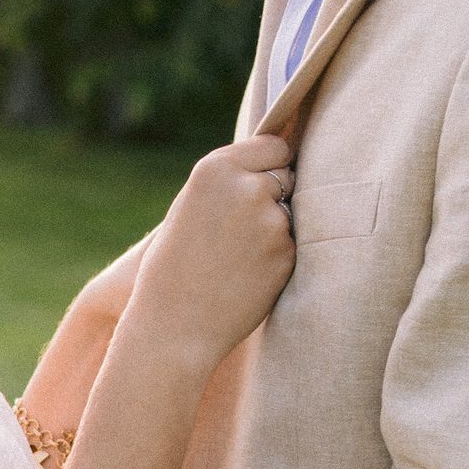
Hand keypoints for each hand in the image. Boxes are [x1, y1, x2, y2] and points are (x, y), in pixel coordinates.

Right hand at [125, 133, 295, 367]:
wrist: (175, 322)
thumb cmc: (176, 264)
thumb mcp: (191, 204)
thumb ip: (229, 180)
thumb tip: (275, 163)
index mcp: (216, 167)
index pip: (274, 145)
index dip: (271, 163)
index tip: (262, 179)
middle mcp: (248, 187)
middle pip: (287, 176)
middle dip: (273, 196)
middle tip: (239, 228)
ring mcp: (271, 220)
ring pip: (291, 212)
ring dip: (275, 228)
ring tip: (238, 255)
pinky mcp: (287, 253)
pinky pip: (293, 243)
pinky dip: (278, 255)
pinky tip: (248, 273)